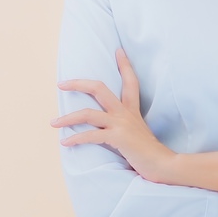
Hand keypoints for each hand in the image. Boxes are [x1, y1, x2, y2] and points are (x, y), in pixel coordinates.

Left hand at [52, 48, 175, 183]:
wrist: (164, 165)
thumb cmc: (150, 154)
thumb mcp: (138, 134)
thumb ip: (126, 127)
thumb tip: (110, 130)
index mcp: (132, 110)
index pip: (130, 82)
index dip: (125, 65)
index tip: (119, 51)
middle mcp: (125, 113)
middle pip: (99, 88)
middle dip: (78, 83)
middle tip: (61, 83)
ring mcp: (121, 124)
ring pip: (88, 113)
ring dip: (67, 118)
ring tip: (53, 122)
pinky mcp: (117, 138)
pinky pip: (90, 136)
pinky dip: (75, 139)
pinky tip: (65, 143)